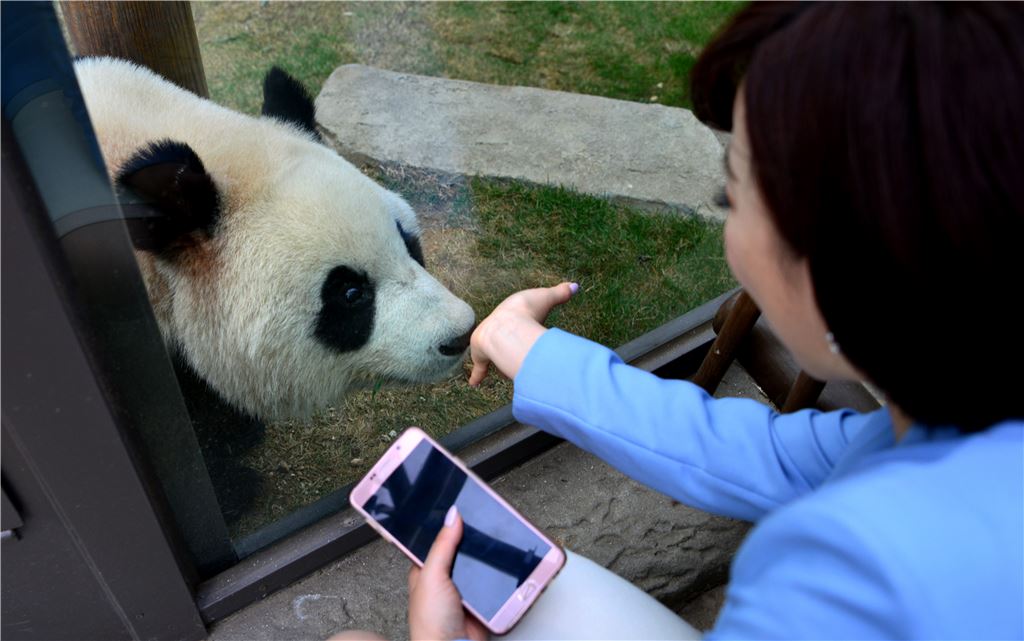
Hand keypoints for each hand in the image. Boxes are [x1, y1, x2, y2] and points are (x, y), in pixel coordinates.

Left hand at [408, 506, 488, 640]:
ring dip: (489, 558)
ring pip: (480, 564)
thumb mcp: (432, 576)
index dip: (448, 523)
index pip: (437, 539)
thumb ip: (442, 546)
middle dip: (474, 539)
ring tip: (499, 540)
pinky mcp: (483, 600)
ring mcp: (465, 590)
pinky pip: (494, 581)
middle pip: (463, 549)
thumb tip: (451, 516)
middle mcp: (446, 579)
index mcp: (426, 570)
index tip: (461, 505)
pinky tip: (505, 565)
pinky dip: (501, 575)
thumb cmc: (430, 623)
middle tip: (486, 520)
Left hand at [469, 282, 577, 386]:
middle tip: (510, 352)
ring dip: (496, 360)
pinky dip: (477, 375)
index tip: (517, 327)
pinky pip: (480, 369)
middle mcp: (496, 329)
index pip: (511, 320)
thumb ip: (560, 293)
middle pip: (501, 340)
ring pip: (494, 355)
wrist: (507, 325)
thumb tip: (576, 285)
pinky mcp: (482, 358)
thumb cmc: (526, 311)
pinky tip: (474, 383)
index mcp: (509, 314)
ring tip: (503, 369)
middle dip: (503, 345)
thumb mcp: (547, 298)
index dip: (515, 324)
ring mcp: (488, 344)